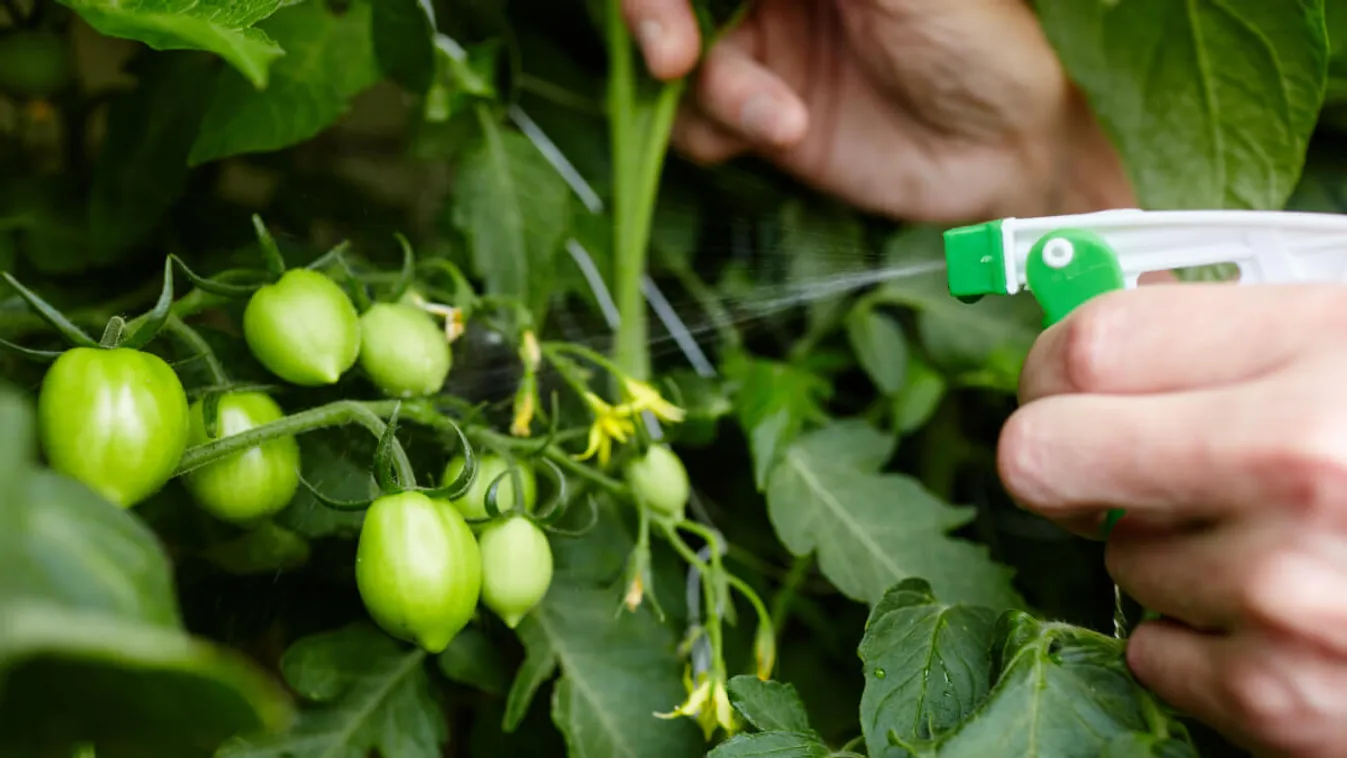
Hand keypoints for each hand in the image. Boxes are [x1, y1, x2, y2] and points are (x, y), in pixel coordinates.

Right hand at [622, 0, 1134, 221]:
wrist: (1006, 152)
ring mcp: (759, 51)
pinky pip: (695, 122)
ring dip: (716, 91)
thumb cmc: (977, 38)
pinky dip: (724, 130)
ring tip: (780, 118)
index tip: (675, 10)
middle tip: (672, 59)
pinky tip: (787, 131)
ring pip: (674, 60)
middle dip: (654, 17)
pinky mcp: (759, 118)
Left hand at [998, 283, 1346, 756]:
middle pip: (1040, 457)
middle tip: (1112, 462)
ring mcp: (1288, 597)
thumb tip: (1099, 340)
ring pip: (1115, 561)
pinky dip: (1203, 640)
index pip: (1088, 346)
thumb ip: (1242, 337)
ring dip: (1170, 552)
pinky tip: (1292, 616)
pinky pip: (1155, 654)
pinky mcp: (1288, 702)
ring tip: (1280, 541)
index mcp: (1326, 356)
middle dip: (1065, 458)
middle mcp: (1298, 474)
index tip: (1068, 382)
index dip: (1057, 365)